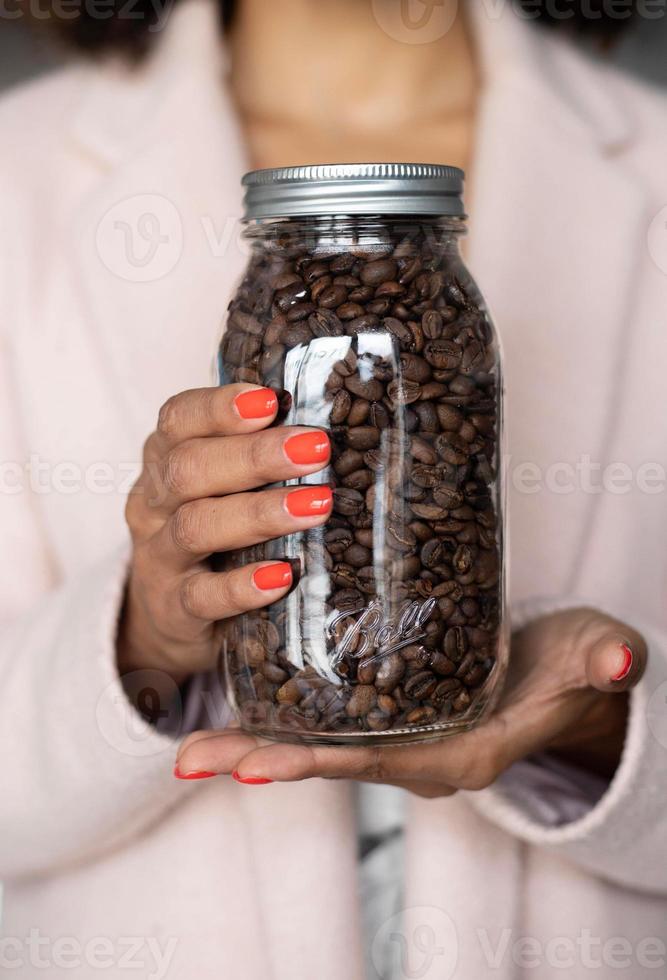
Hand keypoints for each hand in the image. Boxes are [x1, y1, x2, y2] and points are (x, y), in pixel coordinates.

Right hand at [118, 385, 331, 684]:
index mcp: (164, 460)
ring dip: (259, 513)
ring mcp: (159, 558)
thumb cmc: (212, 534)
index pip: (178, 419)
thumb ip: (254, 457)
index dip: (220, 407)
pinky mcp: (173, 609)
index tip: (271, 400)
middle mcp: (154, 503)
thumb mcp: (219, 489)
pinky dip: (243, 586)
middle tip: (315, 449)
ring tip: (316, 506)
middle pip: (189, 469)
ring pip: (196, 526)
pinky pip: (203, 596)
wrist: (169, 616)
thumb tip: (326, 430)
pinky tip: (283, 576)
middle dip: (254, 456)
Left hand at [175, 608, 645, 792]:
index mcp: (458, 753)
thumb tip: (617, 662)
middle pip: (330, 756)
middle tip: (188, 755)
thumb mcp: (593, 658)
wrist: (568, 673)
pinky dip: (283, 708)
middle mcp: (419, 752)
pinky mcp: (391, 702)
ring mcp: (401, 732)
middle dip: (261, 756)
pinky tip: (240, 686)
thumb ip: (603, 661)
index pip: (379, 759)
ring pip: (320, 736)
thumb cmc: (575, 669)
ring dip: (257, 733)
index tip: (257, 764)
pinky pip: (328, 713)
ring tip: (189, 733)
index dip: (319, 760)